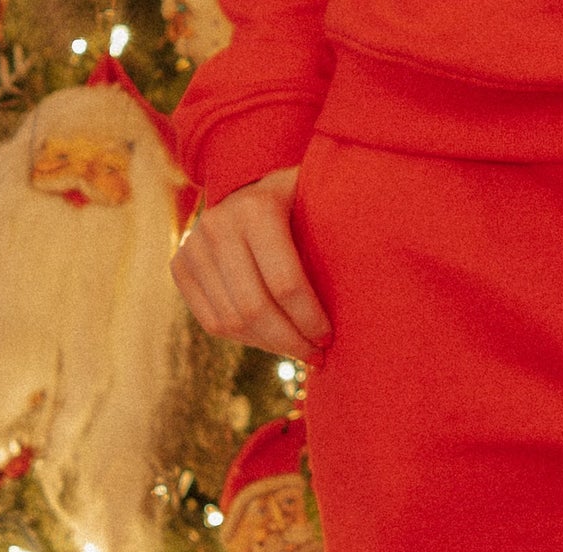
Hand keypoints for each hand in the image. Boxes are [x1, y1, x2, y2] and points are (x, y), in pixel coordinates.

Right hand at [172, 166, 331, 362]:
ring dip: (270, 347)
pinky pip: (213, 324)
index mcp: (256, 208)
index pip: (284, 284)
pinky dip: (246, 341)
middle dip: (291, 342)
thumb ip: (340, 226)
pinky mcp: (179, 265)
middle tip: (317, 356)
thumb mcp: (321, 201)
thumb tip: (383, 265)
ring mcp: (193, 245)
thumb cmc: (301, 202)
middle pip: (255, 310)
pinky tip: (271, 340)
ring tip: (298, 350)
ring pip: (233, 323)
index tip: (330, 336)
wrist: (248, 185)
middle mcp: (217, 224)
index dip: (310, 320)